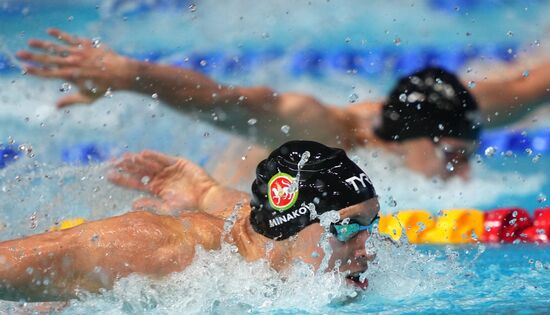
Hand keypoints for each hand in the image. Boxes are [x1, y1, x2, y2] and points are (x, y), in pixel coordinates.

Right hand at [16, 28, 133, 107]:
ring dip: (41, 44)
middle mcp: (72, 63)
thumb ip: (71, 101)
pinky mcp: (85, 45)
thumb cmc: (105, 88)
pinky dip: (59, 35)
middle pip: (48, 59)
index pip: (48, 73)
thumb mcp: (88, 98)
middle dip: (32, 57)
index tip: (25, 68)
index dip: (36, 71)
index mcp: (70, 76)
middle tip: (19, 54)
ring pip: (56, 47)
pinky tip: (49, 31)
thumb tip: (55, 106)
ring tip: (30, 42)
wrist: (121, 73)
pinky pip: (70, 38)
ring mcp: (78, 53)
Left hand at [108, 150, 217, 213]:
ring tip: (126, 158)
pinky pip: (163, 158)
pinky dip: (153, 156)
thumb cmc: (188, 206)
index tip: (108, 175)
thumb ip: (150, 205)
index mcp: (155, 189)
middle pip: (139, 170)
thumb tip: (133, 205)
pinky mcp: (177, 162)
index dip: (122, 179)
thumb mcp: (167, 207)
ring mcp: (168, 169)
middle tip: (113, 163)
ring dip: (138, 160)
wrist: (205, 197)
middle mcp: (159, 178)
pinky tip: (143, 154)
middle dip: (126, 167)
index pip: (134, 183)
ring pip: (149, 163)